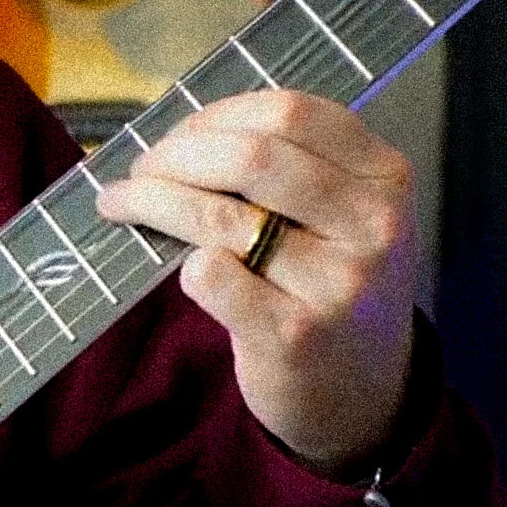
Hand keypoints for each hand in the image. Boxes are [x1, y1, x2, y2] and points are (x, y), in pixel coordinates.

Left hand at [93, 90, 418, 474]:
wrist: (364, 395)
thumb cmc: (334, 286)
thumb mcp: (346, 215)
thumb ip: (290, 166)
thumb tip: (181, 133)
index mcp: (384, 178)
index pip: (290, 112)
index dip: (217, 115)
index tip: (178, 132)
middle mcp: (372, 226)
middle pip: (250, 156)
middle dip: (175, 154)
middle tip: (140, 168)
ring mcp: (336, 284)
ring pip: (218, 215)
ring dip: (151, 201)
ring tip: (122, 203)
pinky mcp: (293, 335)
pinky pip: (209, 275)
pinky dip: (182, 265)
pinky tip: (183, 270)